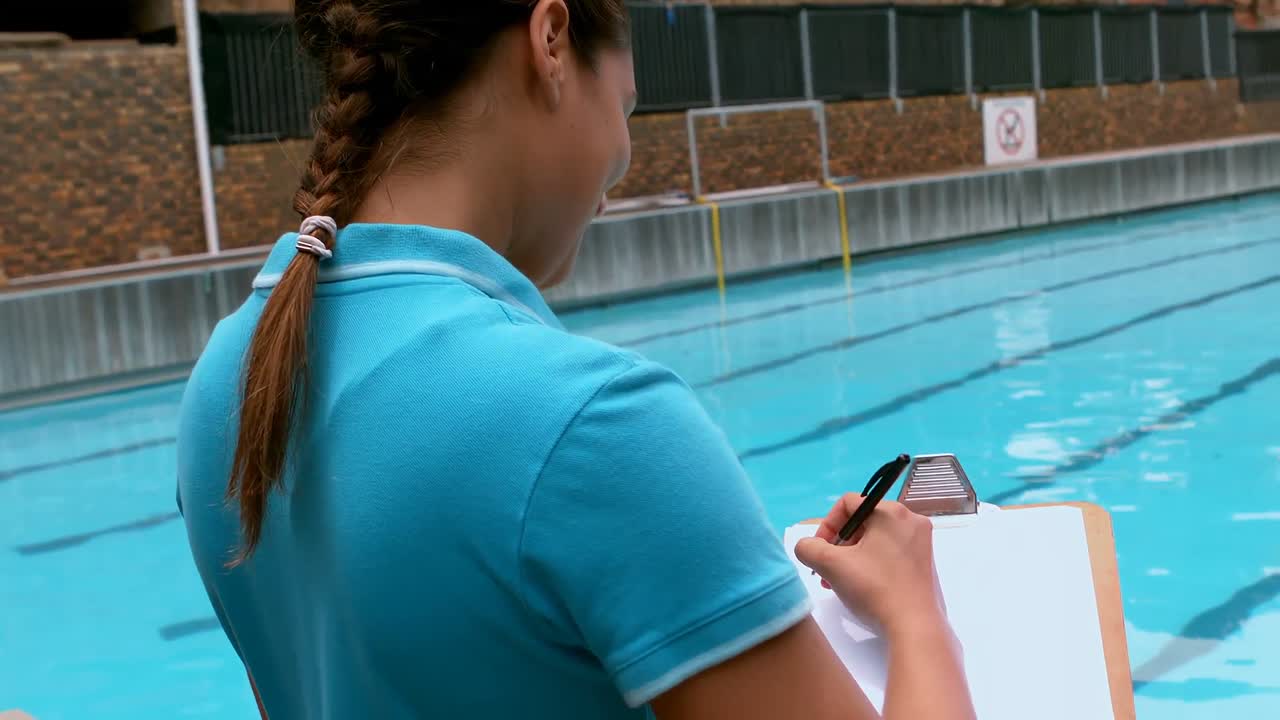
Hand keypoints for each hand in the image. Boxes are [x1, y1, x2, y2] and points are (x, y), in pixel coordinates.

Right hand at [794, 495, 948, 638]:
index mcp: (892, 512)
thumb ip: (808, 548)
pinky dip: (871, 564)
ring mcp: (921, 543)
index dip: (827, 525)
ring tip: (840, 581)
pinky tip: (862, 586)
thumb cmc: (874, 589)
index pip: (848, 504)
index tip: (820, 551)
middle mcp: (911, 521)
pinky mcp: (925, 563)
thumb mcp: (830, 565)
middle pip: (862, 522)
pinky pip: (890, 552)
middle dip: (839, 545)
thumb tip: (808, 547)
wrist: (914, 627)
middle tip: (828, 569)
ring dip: (852, 556)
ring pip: (875, 539)